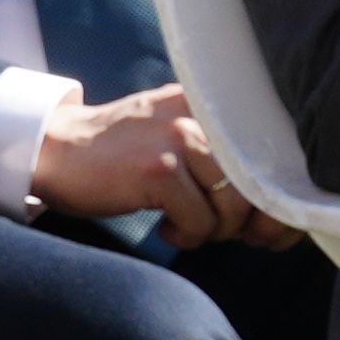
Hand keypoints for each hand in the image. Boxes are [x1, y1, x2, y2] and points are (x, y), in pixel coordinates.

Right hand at [32, 83, 288, 248]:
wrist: (57, 150)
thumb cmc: (124, 156)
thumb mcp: (180, 136)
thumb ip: (225, 155)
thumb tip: (281, 210)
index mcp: (214, 104)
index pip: (276, 155)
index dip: (282, 204)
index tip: (269, 231)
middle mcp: (202, 113)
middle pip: (261, 186)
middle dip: (249, 225)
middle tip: (220, 233)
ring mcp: (179, 138)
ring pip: (233, 207)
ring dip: (213, 231)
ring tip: (185, 225)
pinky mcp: (159, 168)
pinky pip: (200, 222)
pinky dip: (185, 235)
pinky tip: (164, 227)